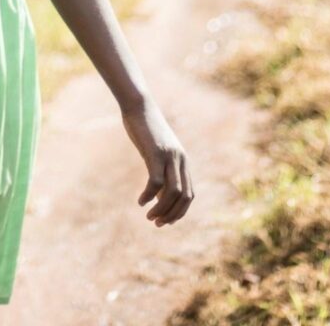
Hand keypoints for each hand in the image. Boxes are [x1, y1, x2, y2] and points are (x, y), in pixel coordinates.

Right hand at [122, 99, 192, 225]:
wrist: (140, 106)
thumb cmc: (146, 131)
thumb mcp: (156, 154)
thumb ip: (162, 171)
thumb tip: (160, 196)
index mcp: (183, 161)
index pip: (189, 195)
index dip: (179, 212)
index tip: (164, 221)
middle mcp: (180, 160)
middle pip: (184, 197)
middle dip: (172, 215)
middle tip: (156, 223)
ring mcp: (169, 156)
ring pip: (173, 192)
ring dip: (161, 209)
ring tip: (149, 216)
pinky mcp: (156, 153)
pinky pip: (156, 181)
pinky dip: (149, 195)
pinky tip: (141, 201)